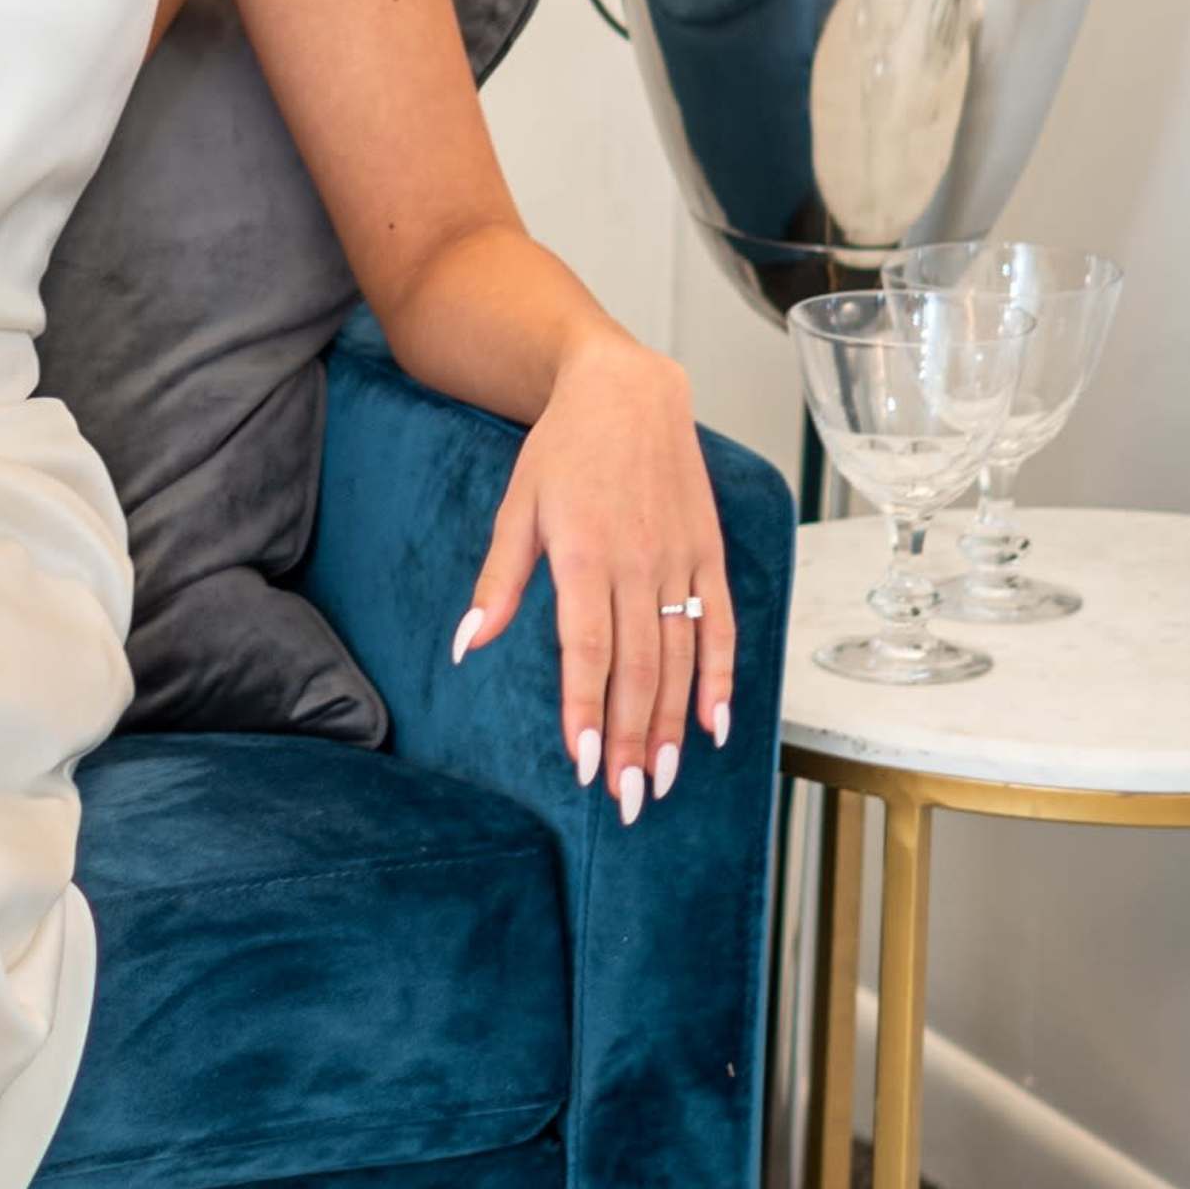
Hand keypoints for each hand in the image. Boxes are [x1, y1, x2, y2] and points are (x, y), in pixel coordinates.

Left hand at [450, 334, 733, 817]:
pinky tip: (715, 725)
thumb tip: (468, 644)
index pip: (588, 649)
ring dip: (671, 723)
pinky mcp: (709, 554)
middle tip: (627, 798)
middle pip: (638, 667)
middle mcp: (639, 563)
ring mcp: (681, 560)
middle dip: (629, 737)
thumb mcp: (516, 508)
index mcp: (584, 554)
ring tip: (661, 778)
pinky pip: (721, 625)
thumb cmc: (562, 450)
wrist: (628, 390)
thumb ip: (499, 582)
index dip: (585, 708)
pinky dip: (721, 676)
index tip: (580, 763)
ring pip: (680, 656)